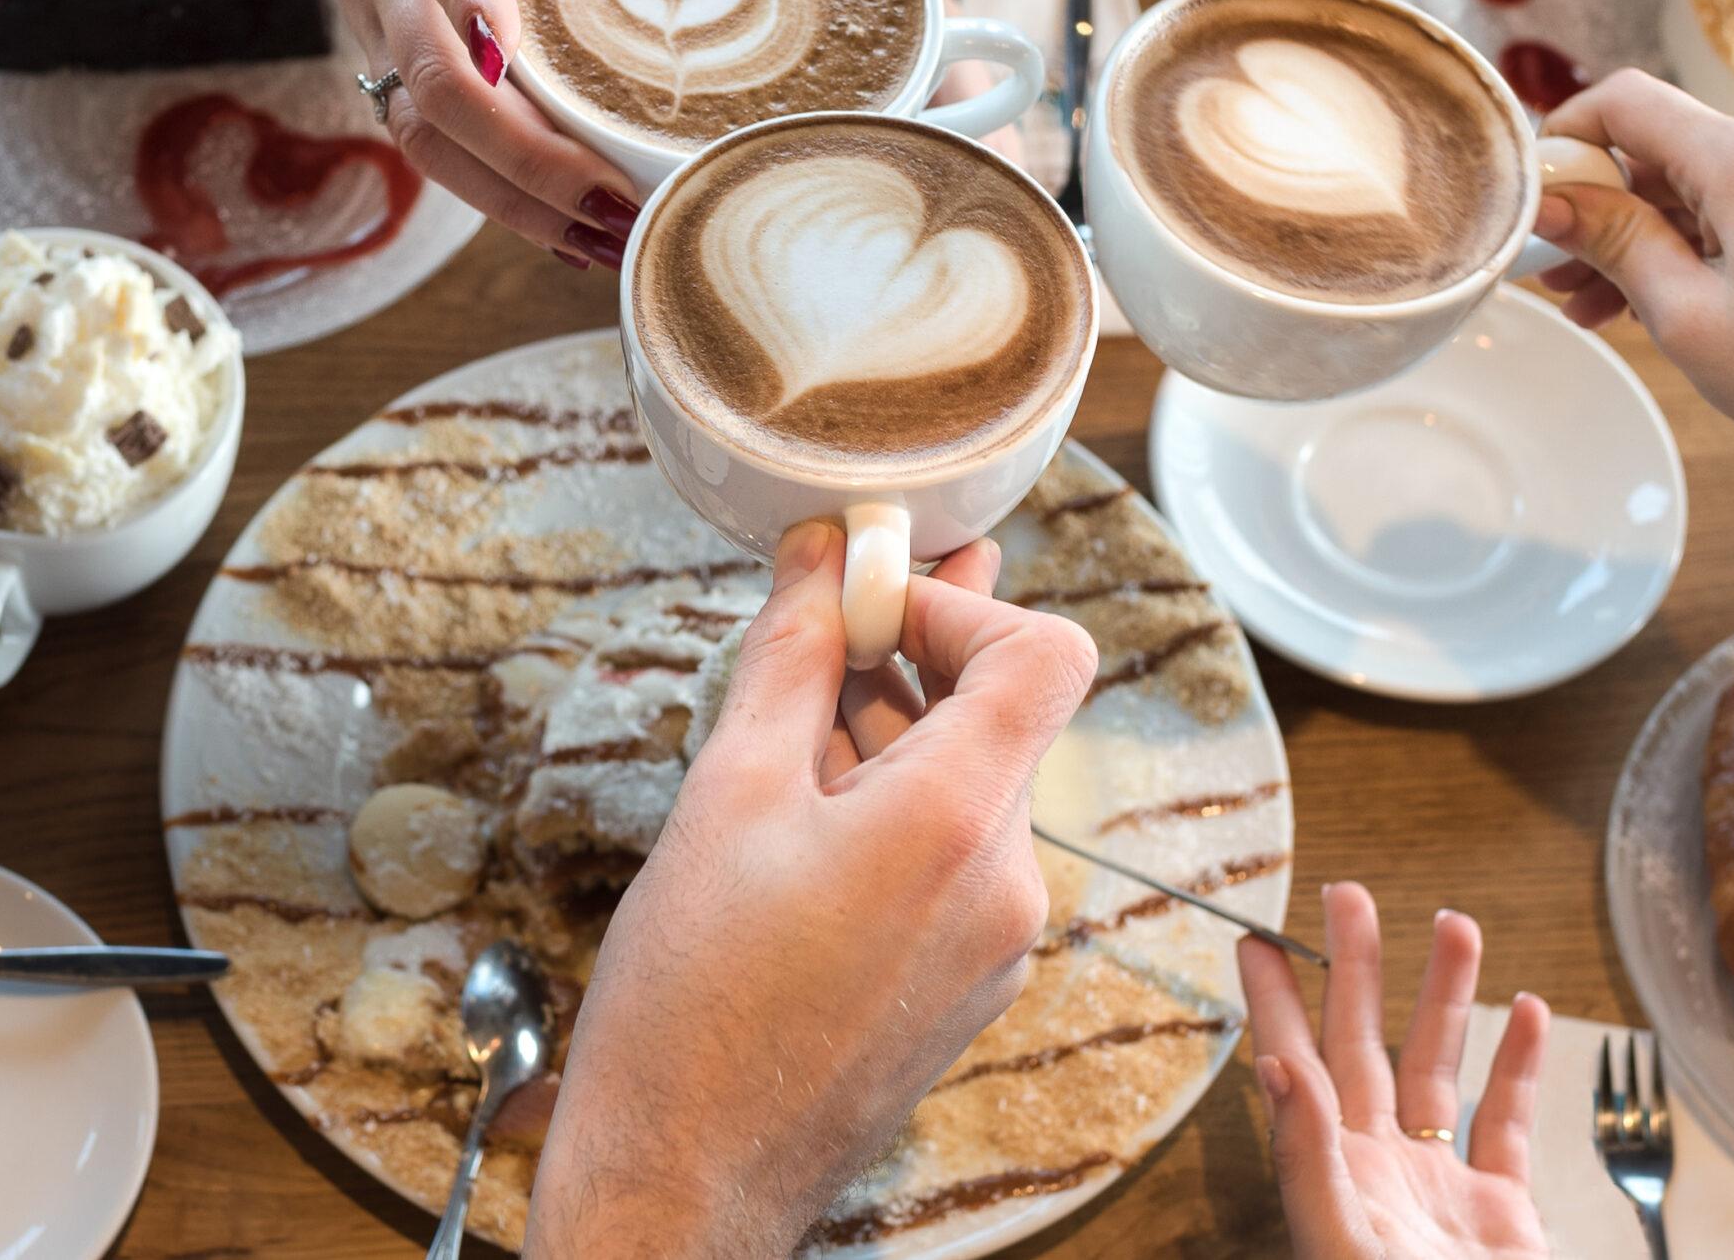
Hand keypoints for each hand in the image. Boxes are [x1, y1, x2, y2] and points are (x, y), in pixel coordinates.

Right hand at [248, 0, 750, 265]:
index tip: (508, 49)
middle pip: (435, 81)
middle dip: (525, 154)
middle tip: (618, 196)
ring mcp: (374, 22)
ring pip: (426, 135)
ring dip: (513, 200)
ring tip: (611, 238)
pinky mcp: (382, 59)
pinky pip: (430, 145)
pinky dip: (495, 197)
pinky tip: (571, 233)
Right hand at [527, 523, 1097, 1256]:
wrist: (687, 1177)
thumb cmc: (692, 1002)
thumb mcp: (727, 793)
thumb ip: (791, 656)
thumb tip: (821, 556)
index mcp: (958, 823)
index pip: (1047, 654)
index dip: (967, 605)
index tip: (876, 602)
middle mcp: (1006, 884)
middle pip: (1006, 719)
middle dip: (918, 660)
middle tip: (834, 620)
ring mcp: (997, 943)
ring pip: (976, 790)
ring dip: (899, 735)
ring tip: (798, 715)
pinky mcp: (970, 984)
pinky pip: (958, 859)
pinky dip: (899, 812)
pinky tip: (807, 811)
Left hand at [1240, 889, 1550, 1259]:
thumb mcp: (1343, 1244)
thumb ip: (1307, 1160)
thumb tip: (1275, 1067)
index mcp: (1330, 1178)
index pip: (1293, 1068)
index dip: (1275, 1004)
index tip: (1257, 940)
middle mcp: (1378, 1173)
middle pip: (1363, 1048)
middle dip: (1357, 971)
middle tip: (1348, 893)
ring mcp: (1441, 1189)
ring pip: (1439, 1070)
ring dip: (1447, 998)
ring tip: (1454, 924)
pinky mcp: (1502, 1213)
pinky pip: (1506, 1124)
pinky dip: (1520, 1066)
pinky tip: (1529, 1012)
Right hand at [1529, 71, 1733, 576]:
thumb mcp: (1689, 315)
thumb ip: (1614, 243)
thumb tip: (1548, 200)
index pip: (1626, 101)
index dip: (1565, 139)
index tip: (1532, 200)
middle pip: (1658, 147)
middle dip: (1598, 208)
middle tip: (1551, 278)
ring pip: (1692, 184)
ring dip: (1639, 237)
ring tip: (1593, 308)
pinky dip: (1689, 245)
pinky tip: (1652, 303)